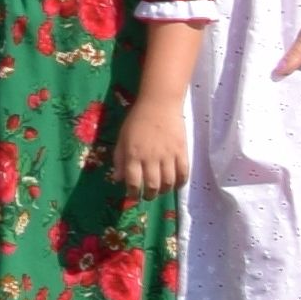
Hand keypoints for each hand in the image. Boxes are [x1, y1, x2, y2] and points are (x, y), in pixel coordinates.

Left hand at [108, 83, 192, 197]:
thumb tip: (117, 179)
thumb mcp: (122, 137)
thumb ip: (119, 158)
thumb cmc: (137, 119)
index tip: (133, 196)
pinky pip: (183, 173)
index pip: (133, 182)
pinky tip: (175, 184)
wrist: (159, 103)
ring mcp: (168, 155)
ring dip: (164, 191)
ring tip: (160, 190)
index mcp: (133, 154)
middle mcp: (151, 157)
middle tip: (148, 195)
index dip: (133, 193)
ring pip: (168, 182)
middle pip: (152, 185)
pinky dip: (180, 183)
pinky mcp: (181, 151)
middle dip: (149, 195)